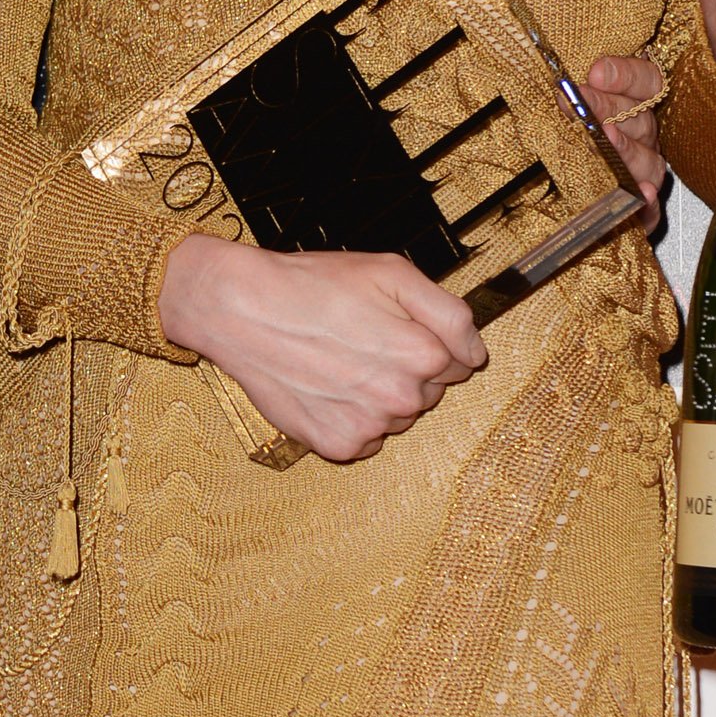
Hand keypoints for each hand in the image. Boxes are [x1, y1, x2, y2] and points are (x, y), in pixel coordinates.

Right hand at [156, 235, 486, 463]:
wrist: (241, 310)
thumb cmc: (313, 286)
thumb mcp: (391, 271)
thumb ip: (449, 311)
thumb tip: (475, 351)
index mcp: (424, 354)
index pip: (463, 361)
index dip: (433, 339)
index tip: (399, 327)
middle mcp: (402, 398)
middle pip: (431, 390)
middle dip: (407, 367)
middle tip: (362, 339)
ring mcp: (370, 426)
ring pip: (398, 415)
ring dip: (379, 394)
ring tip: (340, 361)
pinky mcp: (338, 445)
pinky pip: (366, 437)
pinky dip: (352, 417)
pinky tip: (328, 386)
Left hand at [583, 52, 667, 229]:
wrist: (570, 210)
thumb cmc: (570, 149)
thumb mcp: (570, 119)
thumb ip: (572, 101)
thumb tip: (558, 87)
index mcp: (633, 110)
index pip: (646, 82)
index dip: (625, 74)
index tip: (596, 72)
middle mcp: (644, 139)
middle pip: (639, 118)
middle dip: (609, 105)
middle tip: (581, 98)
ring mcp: (646, 175)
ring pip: (648, 160)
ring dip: (627, 147)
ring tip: (608, 136)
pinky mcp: (642, 213)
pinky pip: (652, 208)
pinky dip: (649, 202)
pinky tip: (644, 193)